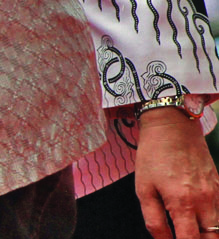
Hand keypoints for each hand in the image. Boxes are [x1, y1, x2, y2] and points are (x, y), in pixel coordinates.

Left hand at [134, 106, 218, 238]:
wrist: (172, 127)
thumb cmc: (154, 156)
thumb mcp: (143, 188)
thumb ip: (154, 219)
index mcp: (182, 203)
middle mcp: (204, 201)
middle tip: (184, 236)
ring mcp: (216, 194)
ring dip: (208, 235)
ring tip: (191, 232)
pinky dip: (214, 222)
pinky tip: (200, 221)